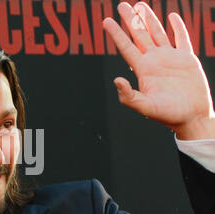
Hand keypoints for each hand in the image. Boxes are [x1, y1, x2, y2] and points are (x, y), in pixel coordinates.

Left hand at [103, 1, 214, 139]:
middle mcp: (154, 61)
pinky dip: (178, 27)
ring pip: (157, 33)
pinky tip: (171, 16)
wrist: (191, 117)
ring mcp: (170, 58)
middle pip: (139, 35)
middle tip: (121, 5)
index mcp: (143, 70)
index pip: (126, 46)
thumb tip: (116, 80)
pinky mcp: (187, 59)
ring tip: (140, 5)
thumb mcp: (145, 107)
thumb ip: (129, 96)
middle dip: (130, 20)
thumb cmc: (167, 115)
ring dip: (149, 19)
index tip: (106, 20)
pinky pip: (182, 38)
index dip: (116, 33)